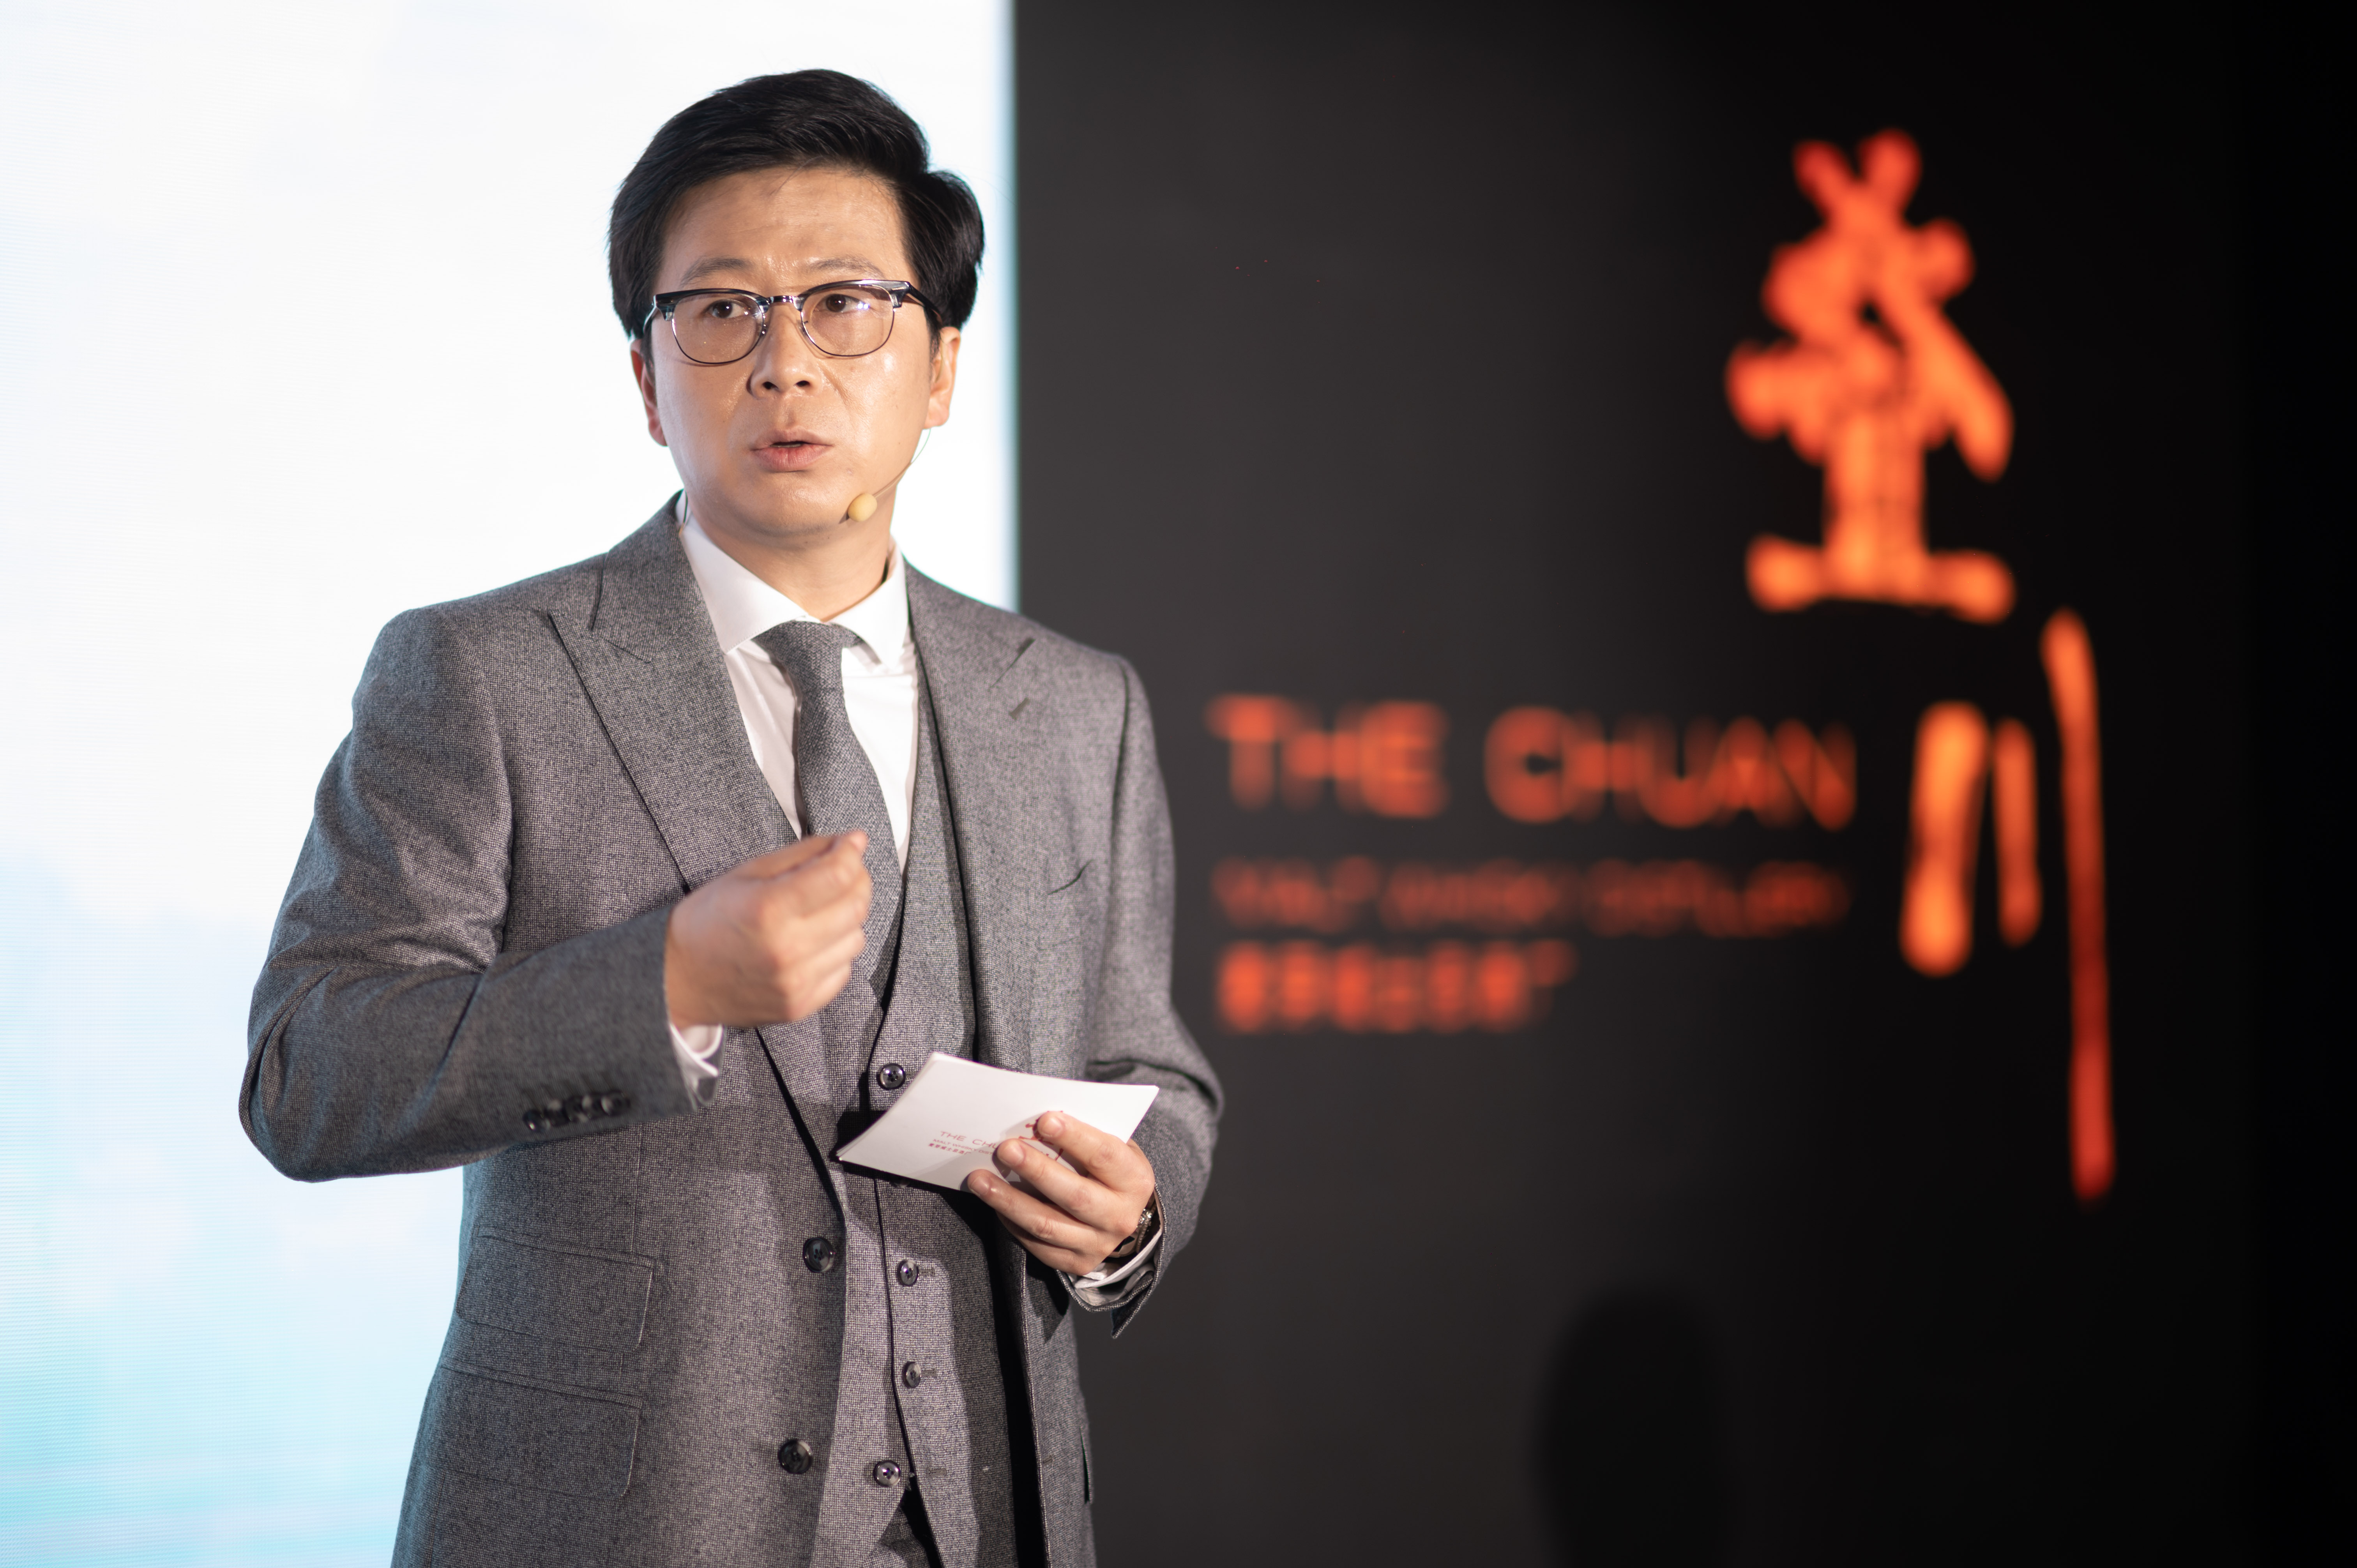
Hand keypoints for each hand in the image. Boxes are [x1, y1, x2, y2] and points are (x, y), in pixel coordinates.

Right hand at [664, 833, 871, 1027]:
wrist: (678, 978)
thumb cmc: (709, 921)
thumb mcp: (747, 873)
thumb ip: (802, 854)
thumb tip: (850, 841)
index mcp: (767, 909)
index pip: (838, 875)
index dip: (851, 852)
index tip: (851, 843)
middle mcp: (786, 949)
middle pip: (855, 905)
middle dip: (856, 880)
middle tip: (842, 871)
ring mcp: (795, 982)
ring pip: (856, 938)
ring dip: (847, 917)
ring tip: (821, 909)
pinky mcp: (801, 1005)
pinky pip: (844, 969)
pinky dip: (836, 950)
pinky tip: (813, 941)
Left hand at [965, 1112, 1156, 1275]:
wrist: (1121, 1214)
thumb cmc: (1108, 1169)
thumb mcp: (1110, 1145)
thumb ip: (1084, 1135)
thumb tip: (1037, 1121)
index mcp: (1134, 1180)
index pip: (1104, 1156)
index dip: (1074, 1137)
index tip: (1044, 1120)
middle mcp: (1119, 1216)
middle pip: (1074, 1195)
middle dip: (1036, 1170)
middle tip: (1006, 1149)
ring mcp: (1097, 1244)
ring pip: (1047, 1224)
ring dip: (1009, 1200)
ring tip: (980, 1179)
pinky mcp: (1075, 1262)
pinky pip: (1037, 1244)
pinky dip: (1011, 1222)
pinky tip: (993, 1202)